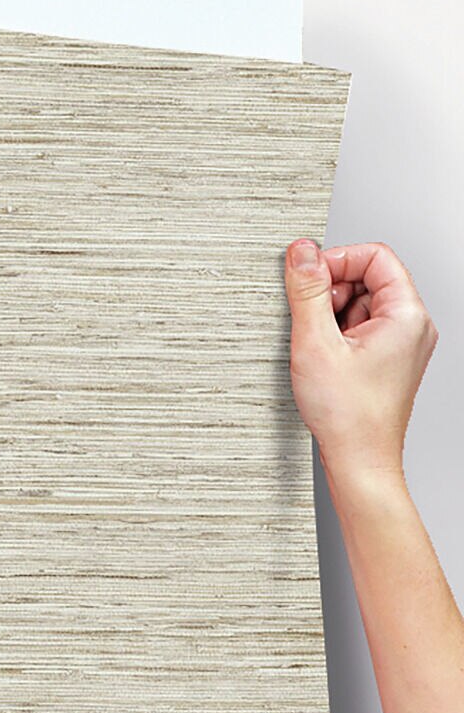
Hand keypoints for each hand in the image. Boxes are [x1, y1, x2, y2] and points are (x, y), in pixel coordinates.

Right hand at [284, 238, 437, 479]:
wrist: (359, 460)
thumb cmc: (348, 415)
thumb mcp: (316, 343)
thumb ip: (307, 291)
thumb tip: (301, 252)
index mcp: (406, 315)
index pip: (375, 256)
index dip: (337, 260)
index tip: (307, 277)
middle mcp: (412, 326)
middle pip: (368, 279)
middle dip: (331, 291)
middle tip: (310, 319)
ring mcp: (401, 345)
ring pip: (361, 305)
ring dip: (331, 316)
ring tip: (318, 348)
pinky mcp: (387, 360)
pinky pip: (360, 329)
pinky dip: (336, 335)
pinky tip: (323, 359)